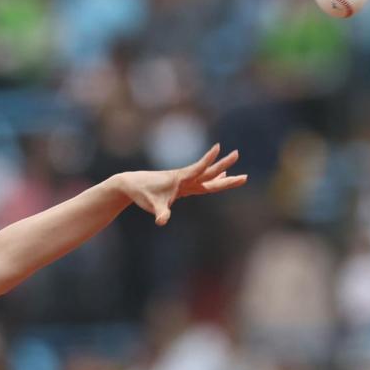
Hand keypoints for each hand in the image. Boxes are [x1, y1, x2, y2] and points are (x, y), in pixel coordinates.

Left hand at [118, 144, 246, 225]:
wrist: (132, 184)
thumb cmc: (143, 194)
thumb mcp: (152, 205)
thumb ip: (160, 213)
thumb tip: (162, 222)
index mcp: (180, 179)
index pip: (198, 169)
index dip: (208, 160)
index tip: (218, 147)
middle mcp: (184, 178)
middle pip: (208, 172)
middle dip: (223, 164)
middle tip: (237, 154)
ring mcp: (183, 181)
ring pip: (206, 177)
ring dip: (221, 173)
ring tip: (237, 172)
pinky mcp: (181, 185)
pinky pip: (200, 181)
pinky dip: (211, 179)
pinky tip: (220, 177)